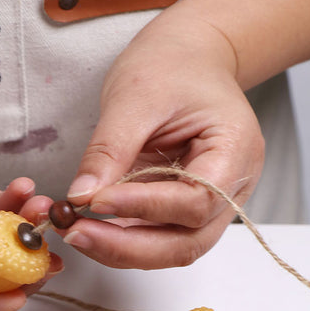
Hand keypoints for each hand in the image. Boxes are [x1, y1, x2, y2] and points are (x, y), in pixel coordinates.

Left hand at [63, 15, 263, 268]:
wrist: (186, 60)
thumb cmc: (172, 68)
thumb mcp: (135, 96)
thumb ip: (109, 149)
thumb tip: (80, 197)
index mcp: (235, 151)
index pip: (195, 201)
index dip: (143, 208)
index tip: (96, 202)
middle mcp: (232, 188)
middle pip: (185, 243)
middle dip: (126, 246)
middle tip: (75, 233)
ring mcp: (210, 206)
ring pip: (168, 250)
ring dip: (118, 250)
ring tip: (74, 232)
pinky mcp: (180, 213)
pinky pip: (153, 239)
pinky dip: (118, 241)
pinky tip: (87, 229)